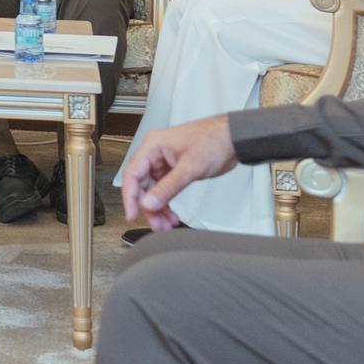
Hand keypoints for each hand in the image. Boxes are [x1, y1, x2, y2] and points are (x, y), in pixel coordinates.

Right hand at [115, 114, 240, 225]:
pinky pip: (164, 191)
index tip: (132, 214)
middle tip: (157, 223)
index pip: (132, 174)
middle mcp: (155, 154)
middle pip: (142, 186)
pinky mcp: (174, 171)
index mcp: (153, 146)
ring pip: (153, 191)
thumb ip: (168, 187)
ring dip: (158, 209)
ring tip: (165, 224)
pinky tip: (171, 215)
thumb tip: (149, 203)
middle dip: (148, 207)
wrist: (234, 139)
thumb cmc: (214, 140)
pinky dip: (167, 204)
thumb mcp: (190, 167)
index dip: (130, 196)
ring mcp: (164, 163)